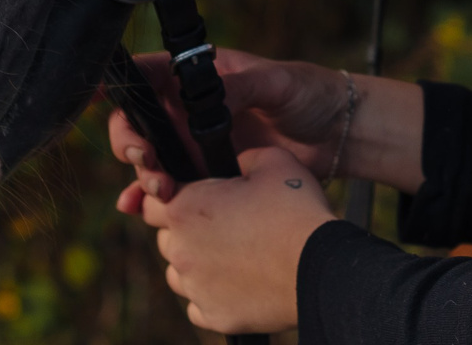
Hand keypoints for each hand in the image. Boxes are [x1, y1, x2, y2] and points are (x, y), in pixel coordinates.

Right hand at [106, 48, 355, 182]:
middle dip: (131, 141)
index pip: (149, 74)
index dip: (122, 84)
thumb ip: (243, 86)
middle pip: (138, 123)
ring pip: (149, 160)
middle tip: (147, 159)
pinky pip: (170, 188)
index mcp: (199, 77)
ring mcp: (195, 145)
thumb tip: (208, 95)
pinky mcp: (207, 177)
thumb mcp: (278, 82)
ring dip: (143, 176)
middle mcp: (189, 111)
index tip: (102, 97)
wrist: (337, 136)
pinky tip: (139, 208)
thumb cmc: (310, 93)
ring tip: (160, 191)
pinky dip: (149, 198)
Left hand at [125, 146, 329, 334]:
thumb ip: (242, 157)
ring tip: (233, 255)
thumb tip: (236, 164)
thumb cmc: (296, 211)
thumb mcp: (273, 161)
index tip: (197, 199)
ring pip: (180, 274)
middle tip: (225, 225)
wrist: (320, 267)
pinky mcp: (213, 316)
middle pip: (167, 238)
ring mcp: (195, 288)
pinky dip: (213, 295)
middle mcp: (181, 251)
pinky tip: (239, 282)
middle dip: (188, 231)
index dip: (171, 196)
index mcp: (186, 209)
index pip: (151, 201)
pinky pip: (199, 305)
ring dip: (197, 264)